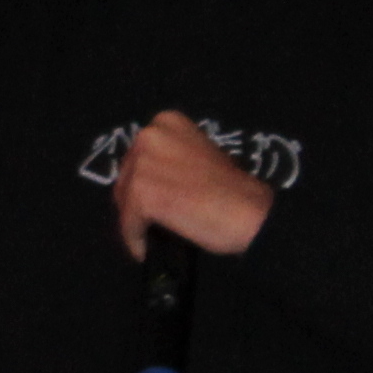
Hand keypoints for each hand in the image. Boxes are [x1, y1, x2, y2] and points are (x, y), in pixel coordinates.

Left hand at [113, 112, 273, 259]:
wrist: (249, 212)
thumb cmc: (232, 189)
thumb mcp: (199, 156)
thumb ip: (172, 160)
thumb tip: (151, 179)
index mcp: (166, 122)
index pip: (138, 156)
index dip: (142, 181)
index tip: (152, 200)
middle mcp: (150, 135)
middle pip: (126, 176)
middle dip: (134, 200)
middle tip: (149, 222)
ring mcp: (143, 164)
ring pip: (124, 200)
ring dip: (134, 221)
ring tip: (149, 238)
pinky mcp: (141, 194)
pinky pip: (128, 224)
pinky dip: (135, 240)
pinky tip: (145, 250)